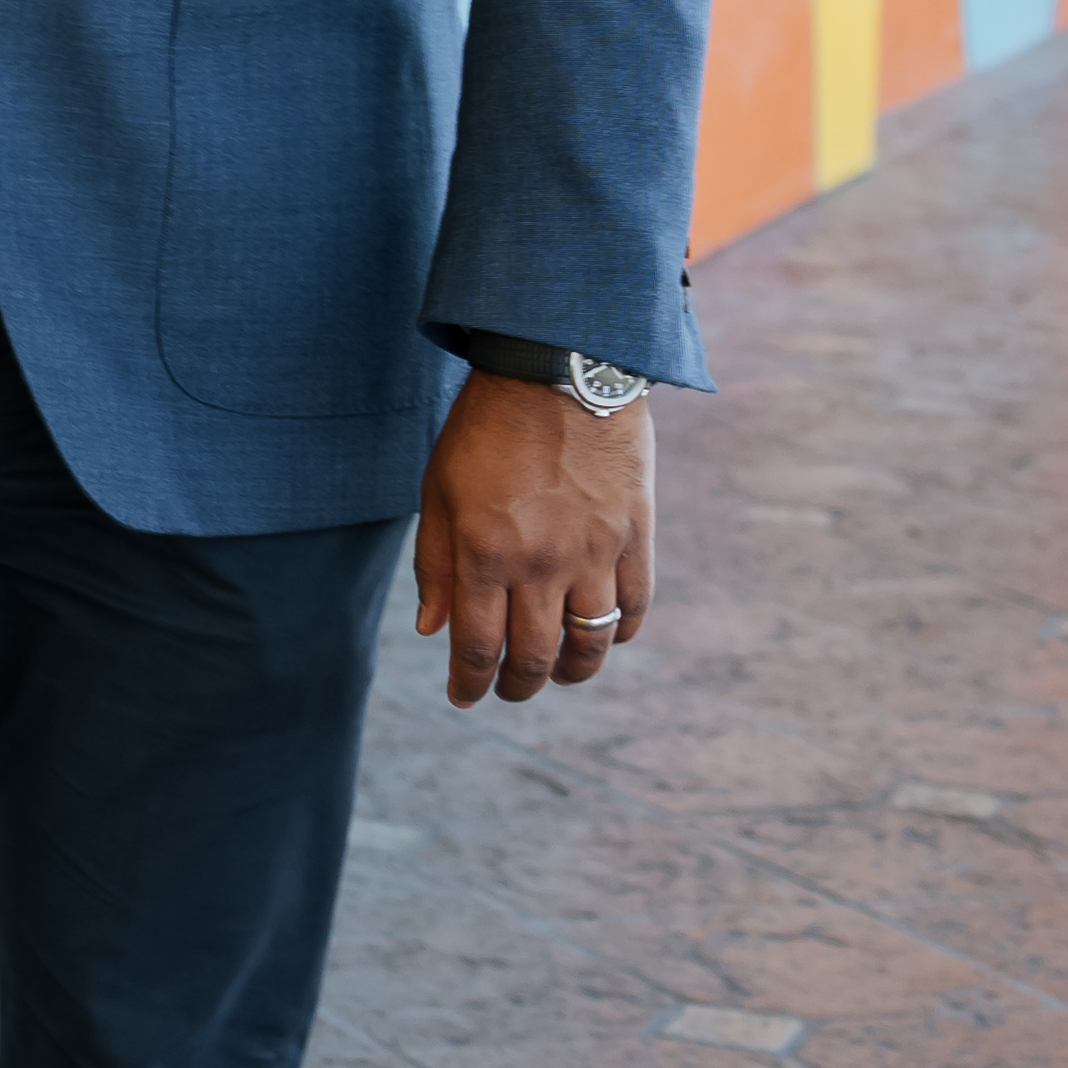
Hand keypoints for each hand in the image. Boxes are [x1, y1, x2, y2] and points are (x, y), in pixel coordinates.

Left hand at [416, 374, 652, 707]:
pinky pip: (635, 606)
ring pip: (591, 643)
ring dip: (572, 671)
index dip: (469, 683)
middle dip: (518, 686)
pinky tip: (603, 636)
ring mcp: (595, 552)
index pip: (478, 646)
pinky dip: (619, 633)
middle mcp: (542, 562)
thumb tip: (432, 630)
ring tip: (558, 673)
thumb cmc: (486, 428)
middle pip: (535, 656)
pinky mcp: (635, 535)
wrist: (558, 370)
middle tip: (509, 690)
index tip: (463, 697)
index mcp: (485, 553)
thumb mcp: (439, 490)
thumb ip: (436, 564)